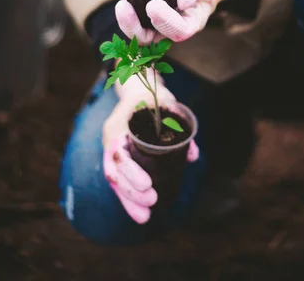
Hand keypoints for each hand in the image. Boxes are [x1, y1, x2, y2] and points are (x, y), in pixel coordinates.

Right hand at [102, 72, 198, 223]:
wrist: (137, 87)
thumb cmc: (152, 94)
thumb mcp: (166, 102)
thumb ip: (180, 124)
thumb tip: (192, 156)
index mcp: (117, 126)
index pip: (118, 154)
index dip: (130, 172)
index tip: (148, 184)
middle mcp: (111, 140)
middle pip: (114, 172)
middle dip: (131, 192)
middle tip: (153, 201)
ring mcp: (112, 150)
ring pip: (115, 181)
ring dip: (129, 201)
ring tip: (146, 218)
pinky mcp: (119, 158)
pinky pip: (120, 181)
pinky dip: (129, 199)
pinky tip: (141, 214)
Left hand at [116, 0, 238, 43]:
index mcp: (193, 20)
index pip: (179, 31)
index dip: (165, 22)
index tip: (153, 5)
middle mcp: (174, 25)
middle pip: (150, 38)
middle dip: (135, 27)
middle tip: (125, 6)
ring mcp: (158, 19)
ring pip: (138, 31)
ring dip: (126, 21)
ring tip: (122, 5)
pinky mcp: (146, 9)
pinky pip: (133, 13)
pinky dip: (127, 4)